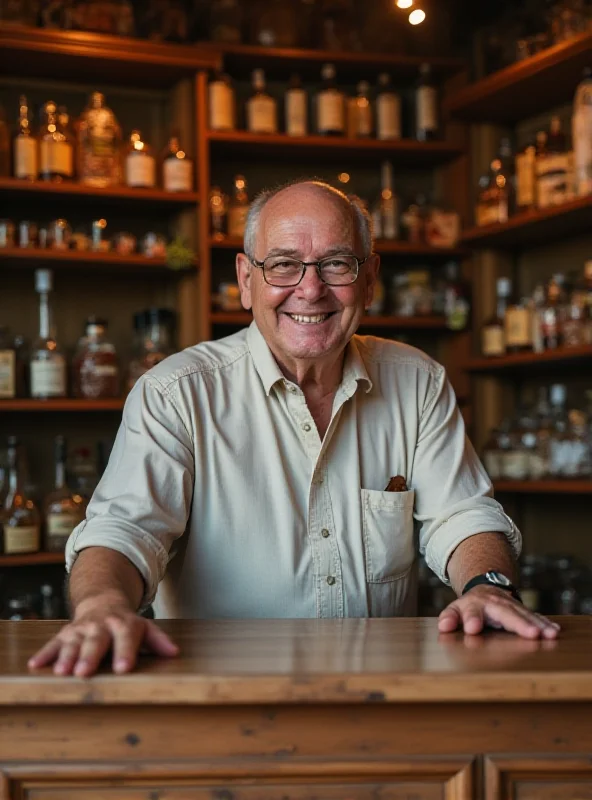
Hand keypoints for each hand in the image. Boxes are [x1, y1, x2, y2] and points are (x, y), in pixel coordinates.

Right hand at [27, 598, 178, 676]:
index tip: (123, 668)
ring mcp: (81, 629)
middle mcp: (101, 625)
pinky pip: (53, 643)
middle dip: (90, 656)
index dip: (125, 652)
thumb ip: (158, 641)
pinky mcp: (65, 633)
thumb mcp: (145, 627)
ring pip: (73, 642)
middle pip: (96, 640)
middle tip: (84, 672)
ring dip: (67, 655)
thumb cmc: (126, 623)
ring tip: (62, 671)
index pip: (126, 637)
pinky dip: (45, 653)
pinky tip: (35, 665)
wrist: (102, 601)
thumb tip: (174, 653)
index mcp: (124, 624)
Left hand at [438, 585, 559, 638]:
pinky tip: (554, 630)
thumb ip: (450, 618)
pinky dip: (544, 623)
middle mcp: (494, 603)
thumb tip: (443, 626)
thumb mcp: (455, 610)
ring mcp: (510, 605)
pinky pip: (534, 616)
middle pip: (506, 613)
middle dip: (519, 624)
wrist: (486, 589)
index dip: (472, 619)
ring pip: (524, 614)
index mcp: (474, 604)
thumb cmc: (469, 607)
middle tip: (532, 635)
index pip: (472, 612)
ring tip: (549, 635)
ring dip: (538, 625)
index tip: (472, 628)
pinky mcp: (522, 609)